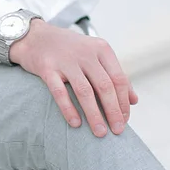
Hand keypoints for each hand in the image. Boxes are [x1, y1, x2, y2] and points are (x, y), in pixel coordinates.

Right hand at [10, 20, 138, 137]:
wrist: (35, 36)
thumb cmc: (69, 49)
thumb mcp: (94, 55)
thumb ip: (114, 75)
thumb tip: (134, 101)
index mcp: (101, 49)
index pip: (119, 78)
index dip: (123, 102)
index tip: (125, 120)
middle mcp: (85, 53)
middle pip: (105, 86)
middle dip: (113, 111)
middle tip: (118, 131)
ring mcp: (65, 60)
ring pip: (85, 91)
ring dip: (94, 115)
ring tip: (100, 133)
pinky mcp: (47, 68)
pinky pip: (60, 92)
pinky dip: (69, 109)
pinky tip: (76, 123)